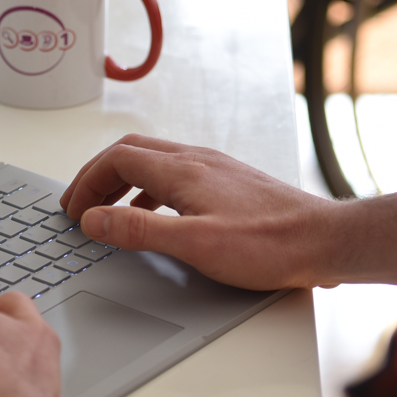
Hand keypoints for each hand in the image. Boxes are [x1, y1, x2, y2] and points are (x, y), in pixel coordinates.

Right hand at [60, 135, 344, 289]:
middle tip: (80, 202)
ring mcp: (217, 169)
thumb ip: (138, 231)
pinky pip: (178, 174)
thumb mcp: (193, 244)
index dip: (86, 180)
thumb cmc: (269, 245)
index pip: (117, 157)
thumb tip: (93, 219)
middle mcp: (198, 159)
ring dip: (124, 181)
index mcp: (182, 169)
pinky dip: (152, 189)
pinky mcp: (232, 183)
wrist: (325, 241)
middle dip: (99, 174)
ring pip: (156, 161)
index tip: (71, 207)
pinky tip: (158, 216)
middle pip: (133, 151)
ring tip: (110, 210)